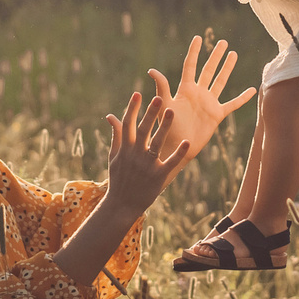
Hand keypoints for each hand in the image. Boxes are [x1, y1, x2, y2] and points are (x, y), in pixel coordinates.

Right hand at [102, 89, 186, 214]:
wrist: (122, 204)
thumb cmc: (118, 178)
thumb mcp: (114, 156)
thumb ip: (116, 135)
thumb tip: (111, 116)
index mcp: (124, 148)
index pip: (127, 124)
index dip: (132, 108)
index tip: (137, 94)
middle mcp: (135, 154)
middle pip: (143, 129)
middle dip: (150, 113)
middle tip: (159, 98)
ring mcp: (147, 165)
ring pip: (157, 142)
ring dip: (164, 127)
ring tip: (172, 111)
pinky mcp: (158, 176)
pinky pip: (170, 162)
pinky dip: (178, 153)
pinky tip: (187, 142)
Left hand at [148, 35, 255, 158]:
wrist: (177, 146)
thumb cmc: (166, 127)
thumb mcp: (164, 104)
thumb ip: (162, 87)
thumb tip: (151, 70)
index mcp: (185, 89)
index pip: (190, 65)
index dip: (194, 52)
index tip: (197, 38)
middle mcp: (198, 93)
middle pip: (208, 70)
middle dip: (216, 56)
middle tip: (224, 42)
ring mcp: (209, 103)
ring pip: (220, 81)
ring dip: (227, 68)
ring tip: (233, 54)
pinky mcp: (217, 115)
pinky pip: (232, 104)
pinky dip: (242, 98)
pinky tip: (252, 90)